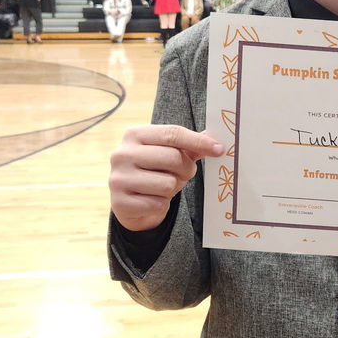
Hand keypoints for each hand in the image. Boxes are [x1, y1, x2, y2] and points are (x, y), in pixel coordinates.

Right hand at [109, 124, 223, 231]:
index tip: (219, 149)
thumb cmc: (154, 172)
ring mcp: (118, 178)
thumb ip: (190, 146)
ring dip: (173, 188)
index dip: (198, 141)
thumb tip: (216, 141)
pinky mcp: (119, 202)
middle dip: (186, 169)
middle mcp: (122, 153)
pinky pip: (157, 204)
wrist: (130, 202)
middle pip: (173, 158)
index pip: (172, 133)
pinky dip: (161, 204)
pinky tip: (152, 200)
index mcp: (134, 134)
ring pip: (167, 183)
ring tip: (164, 187)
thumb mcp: (169, 154)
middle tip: (183, 174)